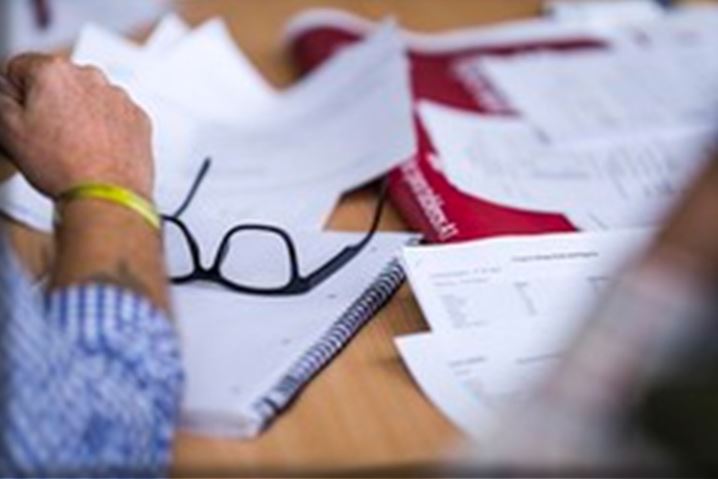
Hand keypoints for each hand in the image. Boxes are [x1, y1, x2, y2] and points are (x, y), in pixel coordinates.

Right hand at [0, 54, 153, 198]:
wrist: (107, 195)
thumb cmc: (63, 166)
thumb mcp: (8, 130)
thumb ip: (1, 101)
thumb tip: (5, 93)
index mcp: (54, 71)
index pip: (20, 68)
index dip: (16, 94)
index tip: (22, 113)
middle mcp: (91, 77)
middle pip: (59, 82)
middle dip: (51, 103)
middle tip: (48, 136)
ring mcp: (119, 97)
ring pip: (89, 99)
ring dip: (81, 115)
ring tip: (75, 147)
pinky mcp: (138, 117)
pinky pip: (115, 116)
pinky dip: (107, 128)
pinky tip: (98, 150)